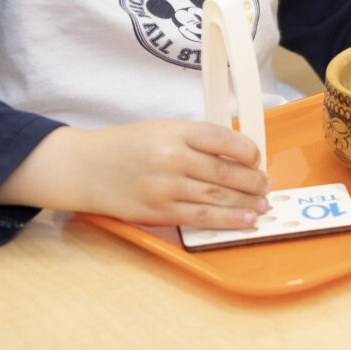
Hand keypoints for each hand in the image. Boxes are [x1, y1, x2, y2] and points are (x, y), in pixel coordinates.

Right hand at [0, 119, 267, 228]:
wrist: (84, 168)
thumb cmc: (125, 147)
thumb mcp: (160, 129)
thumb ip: (195, 140)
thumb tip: (236, 155)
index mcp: (174, 131)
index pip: (222, 139)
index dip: (247, 151)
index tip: (256, 157)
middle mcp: (172, 158)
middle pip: (225, 170)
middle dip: (253, 180)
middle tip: (266, 184)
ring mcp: (166, 187)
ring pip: (218, 196)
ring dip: (247, 201)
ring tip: (264, 203)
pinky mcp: (160, 211)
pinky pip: (202, 217)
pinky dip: (229, 220)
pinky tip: (247, 219)